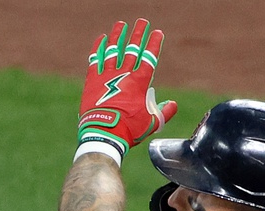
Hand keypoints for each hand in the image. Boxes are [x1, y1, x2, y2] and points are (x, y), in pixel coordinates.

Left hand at [77, 19, 177, 158]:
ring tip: (121, 25)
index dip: (154, 44)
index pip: (149, 57)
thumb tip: (172, 105)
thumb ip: (163, 112)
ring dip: (118, 36)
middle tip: (142, 22)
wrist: (104, 133)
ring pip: (113, 50)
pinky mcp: (93, 80)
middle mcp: (124, 74)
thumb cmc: (128, 130)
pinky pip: (96, 59)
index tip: (158, 32)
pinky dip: (99, 48)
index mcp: (139, 83)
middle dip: (138, 34)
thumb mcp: (151, 123)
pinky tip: (102, 39)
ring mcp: (107, 75)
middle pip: (132, 48)